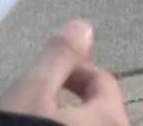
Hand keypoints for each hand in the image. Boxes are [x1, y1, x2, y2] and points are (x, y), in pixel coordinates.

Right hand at [0, 20, 128, 125]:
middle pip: (100, 111)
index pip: (103, 83)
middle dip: (75, 102)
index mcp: (110, 118)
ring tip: (41, 121)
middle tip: (40, 103)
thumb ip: (59, 56)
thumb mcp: (32, 92)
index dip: (74, 72)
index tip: (44, 77)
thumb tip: (84, 26)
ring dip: (69, 121)